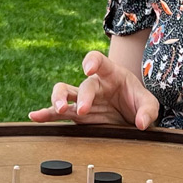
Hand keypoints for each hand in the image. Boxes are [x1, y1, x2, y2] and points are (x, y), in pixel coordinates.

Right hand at [28, 51, 158, 130]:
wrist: (131, 113)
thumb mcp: (148, 103)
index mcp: (111, 74)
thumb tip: (141, 123)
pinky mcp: (76, 114)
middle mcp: (94, 84)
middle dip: (82, 97)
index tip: (87, 69)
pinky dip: (46, 115)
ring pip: (63, 93)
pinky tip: (34, 117)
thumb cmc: (137, 102)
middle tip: (83, 110)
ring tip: (59, 110)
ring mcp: (82, 99)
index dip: (91, 62)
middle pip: (82, 85)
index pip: (98, 60)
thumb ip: (148, 110)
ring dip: (58, 100)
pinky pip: (58, 112)